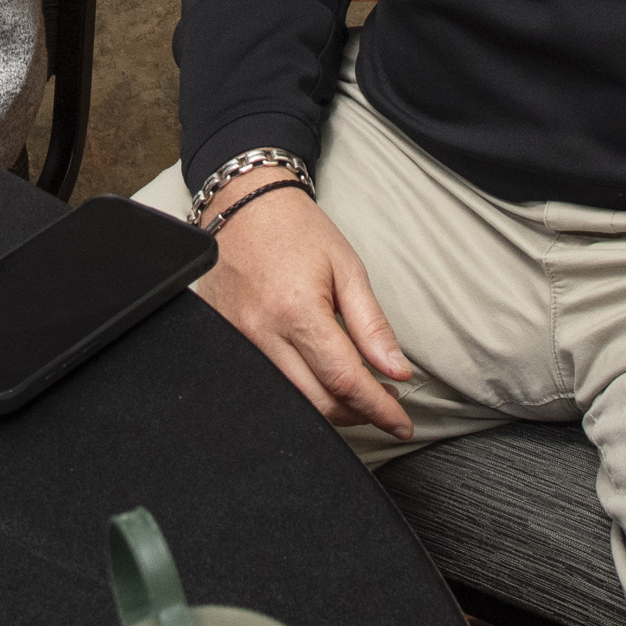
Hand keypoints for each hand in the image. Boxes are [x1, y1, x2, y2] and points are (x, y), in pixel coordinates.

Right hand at [193, 176, 417, 437]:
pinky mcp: (223, 341)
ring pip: (290, 400)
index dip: (379, 408)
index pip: (345, 381)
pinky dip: (296, 391)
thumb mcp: (347, 268)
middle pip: (318, 403)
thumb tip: (397, 372)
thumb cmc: (295, 229)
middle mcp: (261, 333)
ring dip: (329, 407)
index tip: (401, 422)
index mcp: (298, 312)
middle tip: (383, 402)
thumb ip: (372, 326)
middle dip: (358, 413)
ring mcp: (237, 341)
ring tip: (354, 392)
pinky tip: (316, 380)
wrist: (243, 204)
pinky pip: (264, 383)